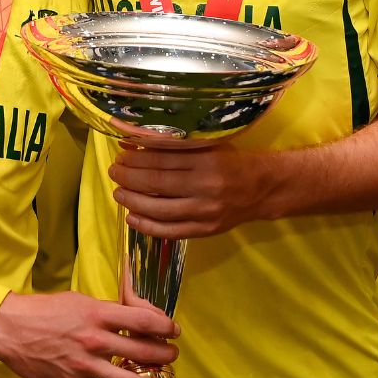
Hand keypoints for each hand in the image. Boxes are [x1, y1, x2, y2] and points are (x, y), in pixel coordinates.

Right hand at [0, 291, 178, 377]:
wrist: (10, 327)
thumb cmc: (45, 310)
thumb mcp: (80, 300)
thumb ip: (106, 310)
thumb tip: (132, 316)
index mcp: (98, 314)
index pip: (142, 319)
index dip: (164, 325)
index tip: (174, 330)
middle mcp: (95, 340)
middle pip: (142, 351)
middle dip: (164, 356)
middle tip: (173, 358)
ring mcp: (84, 365)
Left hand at [109, 142, 268, 238]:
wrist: (264, 188)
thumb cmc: (232, 161)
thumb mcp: (207, 145)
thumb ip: (173, 147)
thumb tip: (133, 145)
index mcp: (207, 160)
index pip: (162, 160)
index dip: (136, 159)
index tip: (121, 155)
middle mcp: (206, 186)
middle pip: (157, 184)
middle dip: (129, 177)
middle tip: (114, 171)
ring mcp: (206, 212)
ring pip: (160, 210)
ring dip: (133, 201)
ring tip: (118, 192)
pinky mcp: (206, 230)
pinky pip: (171, 231)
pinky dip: (147, 226)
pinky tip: (131, 217)